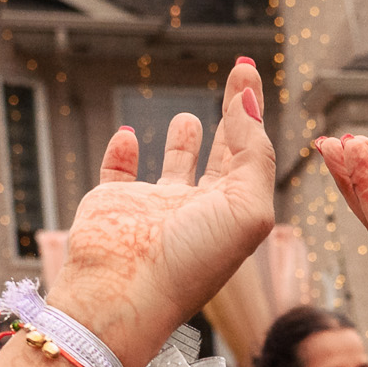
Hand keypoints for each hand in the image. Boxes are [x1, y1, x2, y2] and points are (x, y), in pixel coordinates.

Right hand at [46, 57, 274, 366]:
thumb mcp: (247, 208)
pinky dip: (120, 153)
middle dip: (232, 115)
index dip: (251, 112)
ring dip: (182, 142)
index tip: (249, 72)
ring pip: (173, 167)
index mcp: (233, 213)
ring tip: (188, 118)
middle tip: (238, 77)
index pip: (250, 152)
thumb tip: (250, 104)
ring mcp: (154, 207)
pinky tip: (127, 135)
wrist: (124, 293)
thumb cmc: (190, 260)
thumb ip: (254, 155)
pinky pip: (117, 172)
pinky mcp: (112, 205)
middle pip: (223, 154)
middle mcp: (198, 210)